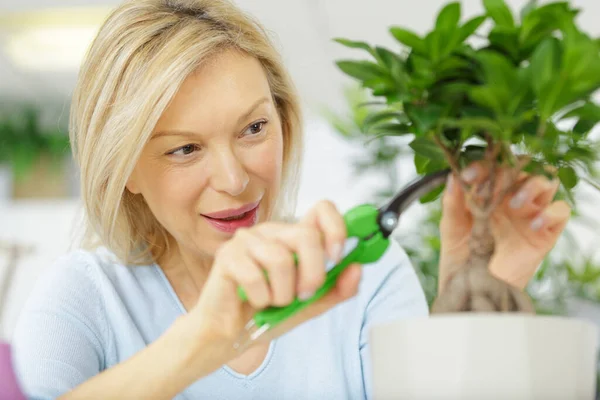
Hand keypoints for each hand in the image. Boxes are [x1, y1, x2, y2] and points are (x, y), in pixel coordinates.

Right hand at [188, 200, 360, 360]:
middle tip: (304, 295)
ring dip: (283, 293)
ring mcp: (247, 240)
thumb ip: (336, 289)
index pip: (322, 209)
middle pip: (306, 235)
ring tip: (273, 301)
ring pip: (281, 258)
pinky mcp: (227, 255)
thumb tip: (357, 267)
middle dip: (313, 273)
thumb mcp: (310, 305)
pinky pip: (256, 275)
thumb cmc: (266, 314)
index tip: (338, 256)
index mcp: (293, 237)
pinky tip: (253, 301)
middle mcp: (271, 232)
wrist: (228, 336)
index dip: (337, 229)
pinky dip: (261, 298)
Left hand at [438, 163, 570, 292]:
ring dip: (531, 185)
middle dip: (505, 171)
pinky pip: (560, 211)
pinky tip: (533, 223)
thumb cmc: (461, 261)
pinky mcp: (545, 234)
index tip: (468, 175)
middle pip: (520, 169)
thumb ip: (452, 204)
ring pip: (545, 182)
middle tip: (488, 185)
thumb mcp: (451, 231)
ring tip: (513, 204)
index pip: (491, 168)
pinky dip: (550, 211)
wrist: (471, 294)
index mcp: (487, 195)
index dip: (482, 165)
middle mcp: (510, 200)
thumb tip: (452, 177)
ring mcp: (529, 215)